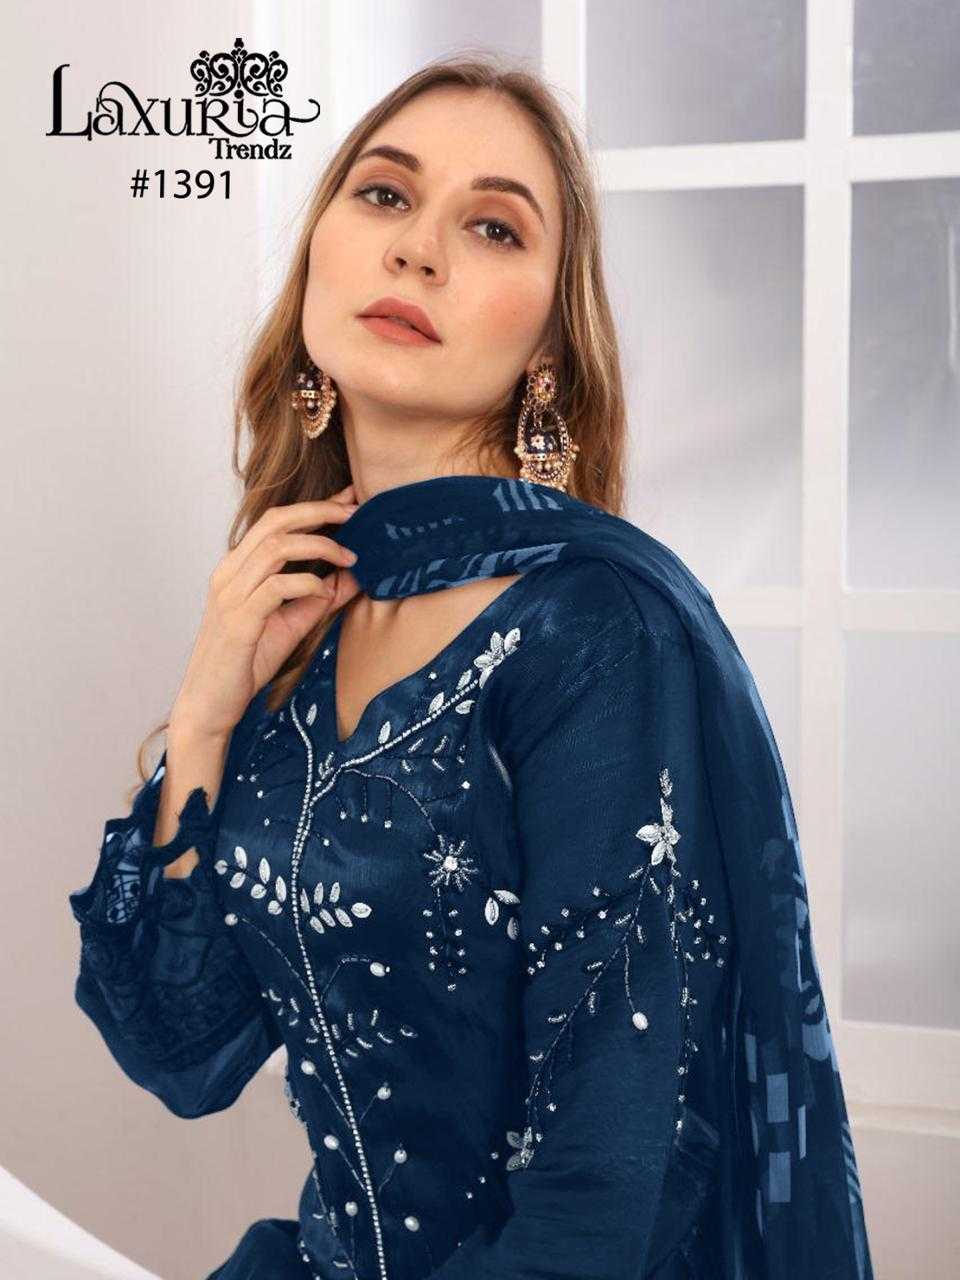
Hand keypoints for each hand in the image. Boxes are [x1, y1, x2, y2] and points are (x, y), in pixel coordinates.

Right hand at [169, 482, 360, 738]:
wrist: (210, 704)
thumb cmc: (245, 663)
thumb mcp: (291, 625)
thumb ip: (318, 600)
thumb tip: (353, 577)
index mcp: (238, 569)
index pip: (275, 522)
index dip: (313, 506)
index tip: (349, 499)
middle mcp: (230, 574)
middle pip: (275, 521)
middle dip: (319, 511)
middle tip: (356, 513)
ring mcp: (230, 595)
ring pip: (275, 548)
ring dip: (319, 546)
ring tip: (350, 555)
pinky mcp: (238, 621)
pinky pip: (275, 587)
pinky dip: (306, 583)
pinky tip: (325, 590)